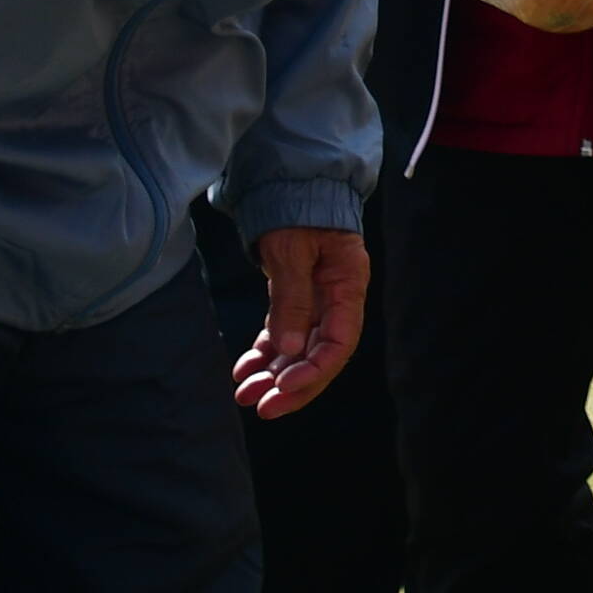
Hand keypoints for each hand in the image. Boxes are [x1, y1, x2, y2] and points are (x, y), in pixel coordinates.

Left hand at [231, 225, 368, 418]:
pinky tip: (245, 371)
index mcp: (348, 286)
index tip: (283, 389)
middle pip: (320, 355)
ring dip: (274, 376)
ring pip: (299, 351)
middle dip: (291, 385)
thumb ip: (292, 299)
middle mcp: (337, 299)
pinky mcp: (297, 298)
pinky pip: (284, 337)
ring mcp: (318, 301)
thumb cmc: (298, 211)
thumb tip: (288, 352)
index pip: (340, 343)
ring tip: (244, 395)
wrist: (292, 184)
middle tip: (261, 407)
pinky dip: (266, 356)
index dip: (314, 372)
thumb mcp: (292, 251)